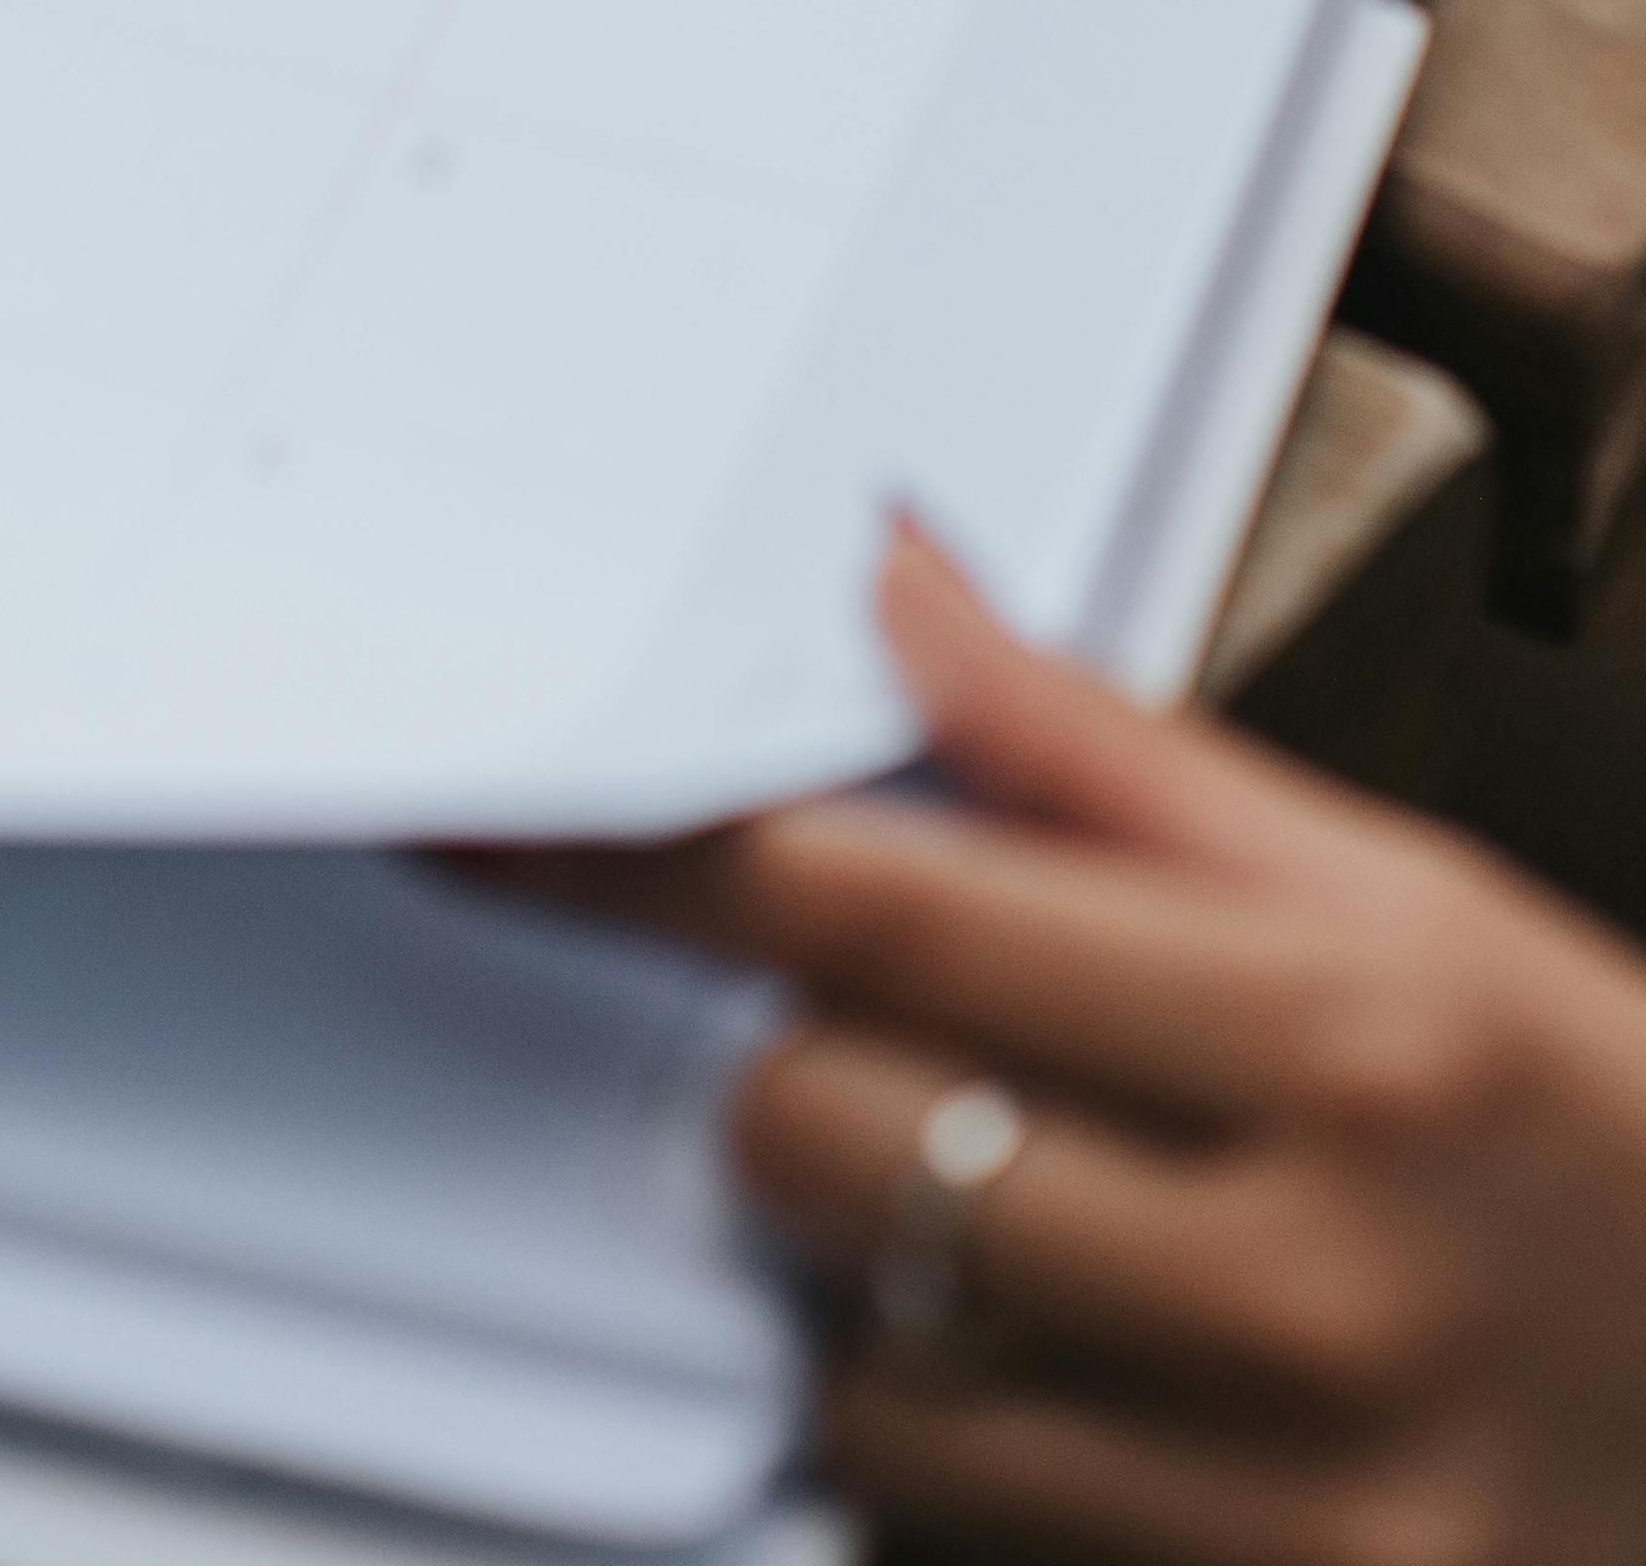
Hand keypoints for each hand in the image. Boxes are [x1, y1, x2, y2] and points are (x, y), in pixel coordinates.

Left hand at [547, 522, 1645, 1563]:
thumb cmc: (1610, 1141)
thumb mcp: (1411, 901)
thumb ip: (1106, 757)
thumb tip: (888, 581)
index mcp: (1356, 1027)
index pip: (881, 902)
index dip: (656, 848)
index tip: (516, 818)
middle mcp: (1322, 1270)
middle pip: (828, 1123)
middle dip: (810, 1061)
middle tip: (926, 1046)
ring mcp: (1299, 1493)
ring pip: (864, 1351)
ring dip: (883, 1273)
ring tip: (1052, 1223)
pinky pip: (953, 1516)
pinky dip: (960, 1430)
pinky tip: (1097, 1372)